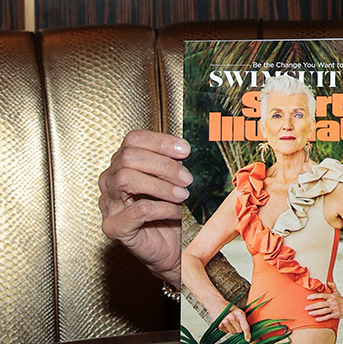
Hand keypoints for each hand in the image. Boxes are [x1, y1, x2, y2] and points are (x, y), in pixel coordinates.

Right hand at [98, 130, 191, 286]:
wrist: (171, 249)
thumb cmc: (170, 212)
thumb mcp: (173, 181)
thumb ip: (172, 164)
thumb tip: (181, 150)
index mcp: (122, 165)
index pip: (132, 140)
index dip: (160, 141)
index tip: (186, 150)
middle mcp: (109, 182)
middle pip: (128, 157)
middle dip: (163, 165)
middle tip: (187, 179)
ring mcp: (108, 205)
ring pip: (126, 179)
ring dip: (161, 185)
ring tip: (183, 195)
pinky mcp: (114, 227)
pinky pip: (137, 210)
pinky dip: (162, 208)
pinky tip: (175, 211)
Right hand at [216, 304, 251, 341]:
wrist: (216, 303)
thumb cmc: (229, 308)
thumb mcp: (239, 311)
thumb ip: (243, 320)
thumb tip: (246, 331)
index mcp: (239, 314)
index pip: (245, 327)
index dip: (247, 334)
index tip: (248, 340)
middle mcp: (232, 318)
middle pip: (239, 331)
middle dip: (238, 328)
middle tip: (235, 321)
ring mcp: (225, 322)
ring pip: (232, 332)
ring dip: (232, 329)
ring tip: (230, 321)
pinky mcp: (219, 325)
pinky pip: (226, 332)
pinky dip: (227, 328)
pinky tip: (225, 322)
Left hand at [306, 281, 342, 321]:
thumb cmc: (340, 299)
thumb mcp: (336, 292)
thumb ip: (332, 286)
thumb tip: (328, 282)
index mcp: (331, 296)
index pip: (322, 295)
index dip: (315, 296)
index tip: (308, 297)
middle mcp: (332, 302)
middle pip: (321, 304)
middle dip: (313, 306)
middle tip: (306, 308)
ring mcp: (334, 309)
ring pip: (323, 311)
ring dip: (316, 312)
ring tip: (309, 313)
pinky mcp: (335, 315)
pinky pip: (327, 317)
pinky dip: (322, 319)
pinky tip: (316, 319)